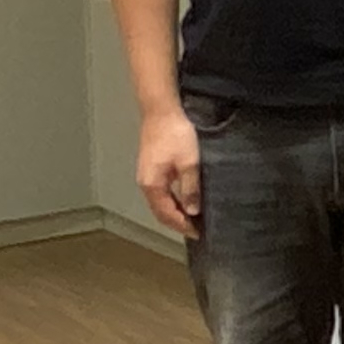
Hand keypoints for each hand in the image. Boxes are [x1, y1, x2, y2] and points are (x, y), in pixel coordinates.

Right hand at [135, 107, 202, 238]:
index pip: (166, 214)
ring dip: (174, 212)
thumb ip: (190, 188)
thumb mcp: (189, 163)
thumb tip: (192, 211)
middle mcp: (146, 183)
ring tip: (192, 218)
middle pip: (160, 211)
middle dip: (177, 222)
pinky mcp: (152, 168)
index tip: (198, 233)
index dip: (182, 226)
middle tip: (196, 229)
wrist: (161, 110)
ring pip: (160, 202)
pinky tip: (184, 199)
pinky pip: (161, 192)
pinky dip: (172, 200)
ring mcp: (147, 175)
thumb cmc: (175, 134)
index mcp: (152, 185)